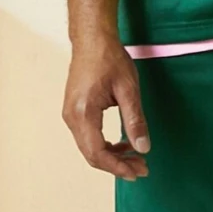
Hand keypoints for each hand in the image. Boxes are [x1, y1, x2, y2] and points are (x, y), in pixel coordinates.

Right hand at [63, 34, 151, 179]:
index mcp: (83, 113)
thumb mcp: (128, 89)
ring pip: (89, 148)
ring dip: (112, 157)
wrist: (92, 39)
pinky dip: (105, 146)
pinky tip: (122, 144)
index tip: (137, 172)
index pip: (98, 152)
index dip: (118, 167)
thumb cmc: (109, 58)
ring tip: (136, 157)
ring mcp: (70, 114)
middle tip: (142, 168)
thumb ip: (135, 120)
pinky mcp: (74, 111)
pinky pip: (87, 137)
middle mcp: (72, 117)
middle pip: (92, 155)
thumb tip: (143, 148)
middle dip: (117, 165)